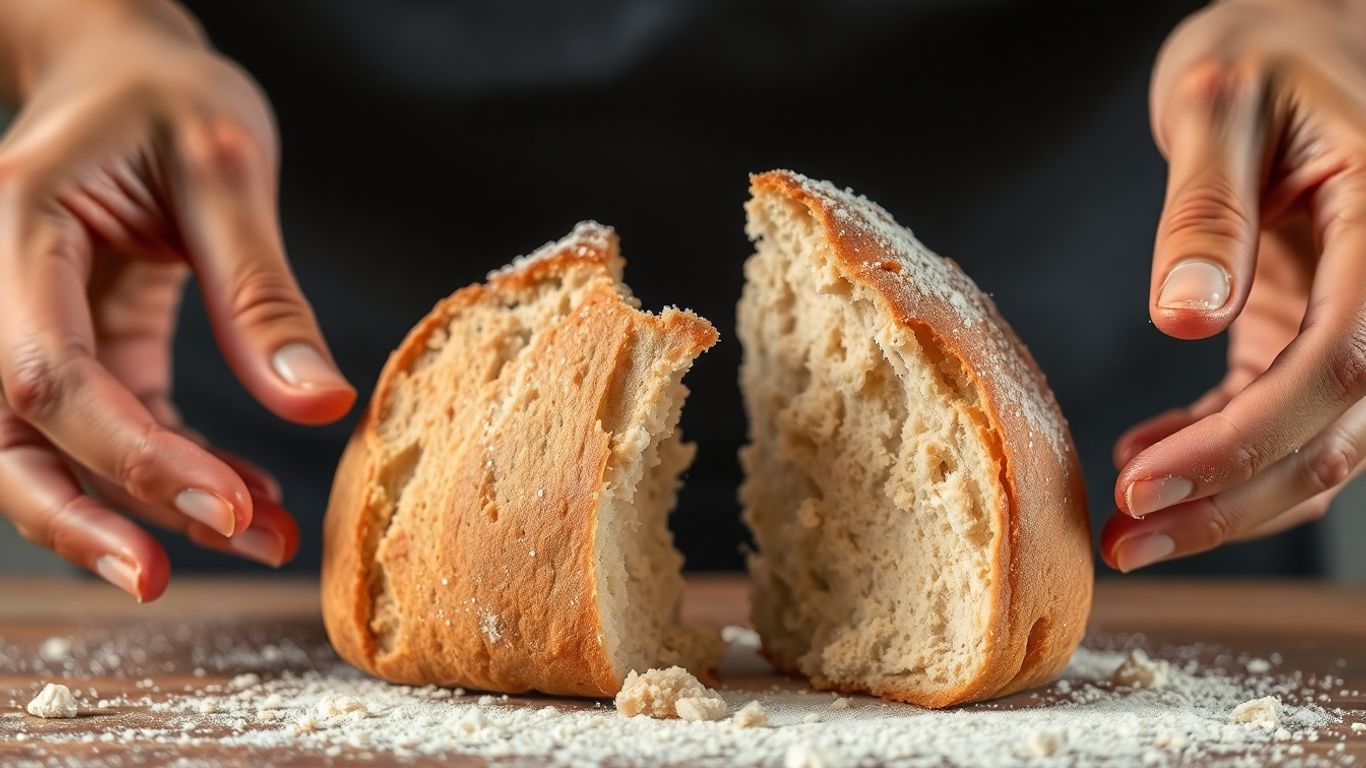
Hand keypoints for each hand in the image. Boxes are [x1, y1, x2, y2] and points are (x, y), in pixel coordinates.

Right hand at [0, 3, 354, 599]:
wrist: (133, 67)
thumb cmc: (172, 94)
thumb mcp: (227, 167)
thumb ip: (261, 291)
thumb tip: (318, 404)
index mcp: (18, 228)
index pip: (47, 373)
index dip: (131, 455)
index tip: (226, 505)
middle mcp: (3, 288)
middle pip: (11, 437)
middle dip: (91, 519)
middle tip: (177, 578)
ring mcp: (35, 322)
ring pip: (51, 451)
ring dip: (142, 509)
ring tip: (259, 540)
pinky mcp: (82, 343)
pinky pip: (113, 427)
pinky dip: (175, 469)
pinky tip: (251, 496)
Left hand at [1102, 0, 1365, 571]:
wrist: (1297, 39)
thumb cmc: (1262, 51)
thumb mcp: (1216, 102)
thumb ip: (1205, 207)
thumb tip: (1183, 315)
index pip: (1340, 363)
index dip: (1246, 440)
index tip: (1147, 484)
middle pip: (1337, 432)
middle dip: (1230, 501)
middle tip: (1126, 542)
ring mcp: (1359, 317)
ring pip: (1321, 446)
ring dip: (1226, 500)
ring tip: (1127, 529)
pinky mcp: (1316, 328)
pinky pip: (1282, 416)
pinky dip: (1218, 452)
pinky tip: (1144, 458)